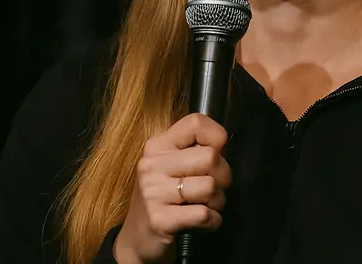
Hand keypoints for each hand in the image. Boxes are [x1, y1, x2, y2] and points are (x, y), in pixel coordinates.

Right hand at [113, 113, 231, 263]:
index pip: (195, 123)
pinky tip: (204, 221)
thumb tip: (224, 145)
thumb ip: (193, 151)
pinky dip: (213, 220)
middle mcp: (152, 165)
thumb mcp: (170, 166)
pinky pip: (204, 214)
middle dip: (223, 176)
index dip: (216, 136)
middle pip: (210, 157)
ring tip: (206, 205)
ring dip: (218, 201)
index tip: (217, 152)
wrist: (137, 238)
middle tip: (214, 187)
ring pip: (210, 187)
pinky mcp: (160, 220)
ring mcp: (153, 192)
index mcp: (157, 146)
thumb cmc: (163, 198)